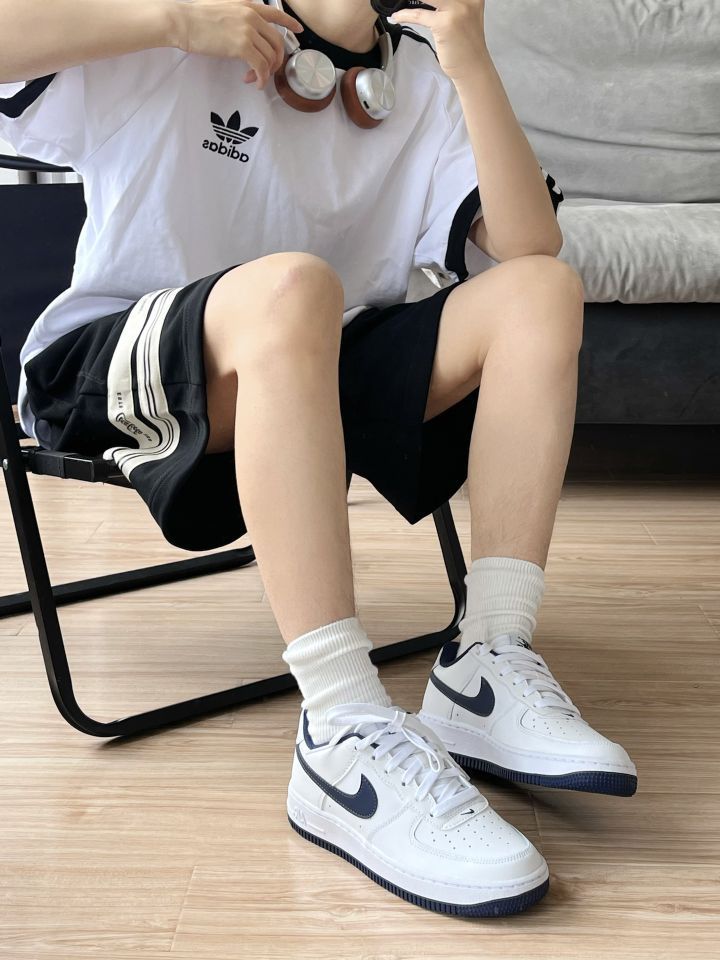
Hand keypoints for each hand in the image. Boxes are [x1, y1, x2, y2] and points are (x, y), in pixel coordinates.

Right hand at [172, 0, 303, 89]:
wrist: (183, 21)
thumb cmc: (196, 18)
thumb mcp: (222, 8)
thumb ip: (238, 15)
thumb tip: (245, 30)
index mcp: (247, 5)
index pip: (275, 13)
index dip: (289, 23)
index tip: (298, 31)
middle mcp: (251, 16)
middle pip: (277, 41)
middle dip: (276, 60)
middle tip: (267, 71)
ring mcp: (248, 31)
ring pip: (270, 57)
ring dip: (265, 73)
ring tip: (253, 79)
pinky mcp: (242, 46)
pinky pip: (261, 67)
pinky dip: (260, 78)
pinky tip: (254, 83)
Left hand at [388, 0, 487, 83]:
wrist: (472, 68)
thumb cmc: (465, 46)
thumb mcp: (462, 16)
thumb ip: (448, 4)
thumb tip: (426, 2)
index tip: (416, 0)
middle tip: (402, 0)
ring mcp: (457, 9)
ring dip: (407, 1)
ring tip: (397, 2)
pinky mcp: (445, 24)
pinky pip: (419, 15)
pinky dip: (405, 15)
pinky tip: (396, 16)